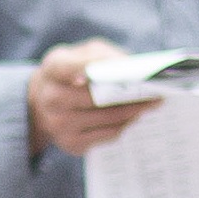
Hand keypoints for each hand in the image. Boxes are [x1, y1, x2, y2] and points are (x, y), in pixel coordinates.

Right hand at [27, 39, 152, 157]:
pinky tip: (133, 116)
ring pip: (107, 118)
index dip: (89, 68)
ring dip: (133, 111)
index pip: (69, 67)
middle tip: (154, 92)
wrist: (44, 100)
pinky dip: (124, 124)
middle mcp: (51, 98)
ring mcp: (58, 124)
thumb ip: (103, 56)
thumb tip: (130, 68)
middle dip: (128, 94)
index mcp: (53, 69)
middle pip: (96, 97)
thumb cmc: (72, 71)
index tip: (116, 68)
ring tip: (150, 104)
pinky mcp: (70, 144)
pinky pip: (108, 135)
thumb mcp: (82, 54)